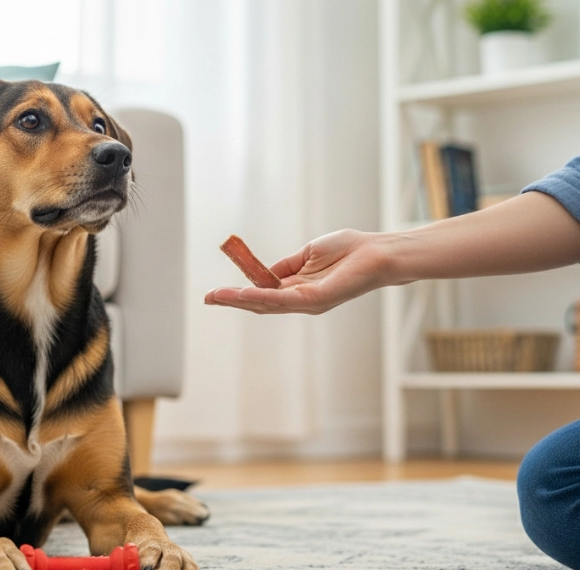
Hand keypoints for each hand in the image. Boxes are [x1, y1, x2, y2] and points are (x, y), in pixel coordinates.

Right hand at [204, 229, 391, 313]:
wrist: (377, 252)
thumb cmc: (349, 250)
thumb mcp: (307, 254)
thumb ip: (285, 266)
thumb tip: (263, 273)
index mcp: (297, 289)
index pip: (262, 295)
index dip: (238, 294)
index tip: (216, 292)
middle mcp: (300, 300)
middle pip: (259, 304)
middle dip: (232, 301)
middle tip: (208, 298)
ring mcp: (307, 302)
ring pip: (267, 304)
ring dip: (240, 300)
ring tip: (218, 296)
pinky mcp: (316, 300)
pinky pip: (283, 299)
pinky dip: (262, 296)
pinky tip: (244, 293)